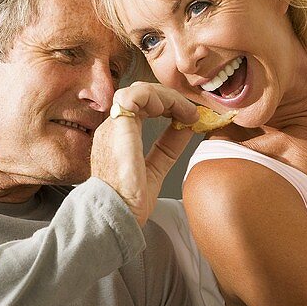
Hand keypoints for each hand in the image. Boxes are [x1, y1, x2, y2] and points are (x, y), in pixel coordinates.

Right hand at [90, 82, 199, 226]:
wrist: (116, 215)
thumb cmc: (129, 202)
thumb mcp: (156, 168)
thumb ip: (168, 146)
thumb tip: (186, 127)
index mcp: (119, 137)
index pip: (141, 106)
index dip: (168, 105)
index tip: (190, 117)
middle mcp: (114, 128)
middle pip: (141, 94)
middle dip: (170, 98)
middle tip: (192, 112)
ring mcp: (114, 125)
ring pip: (140, 90)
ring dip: (168, 96)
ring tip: (186, 111)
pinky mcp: (119, 126)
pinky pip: (136, 95)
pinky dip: (161, 98)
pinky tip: (176, 111)